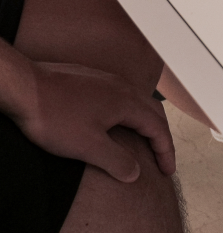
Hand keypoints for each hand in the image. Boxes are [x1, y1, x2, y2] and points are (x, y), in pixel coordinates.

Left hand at [13, 62, 174, 180]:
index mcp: (127, 102)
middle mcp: (122, 87)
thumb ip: (116, 160)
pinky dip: (128, 113)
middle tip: (162, 157)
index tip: (166, 170)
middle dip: (161, 136)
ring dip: (145, 123)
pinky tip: (115, 122)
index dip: (165, 151)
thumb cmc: (53, 114)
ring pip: (137, 102)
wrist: (24, 87)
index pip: (158, 128)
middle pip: (154, 112)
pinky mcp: (91, 80)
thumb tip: (136, 172)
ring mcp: (106, 81)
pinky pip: (121, 97)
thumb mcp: (87, 146)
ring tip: (143, 140)